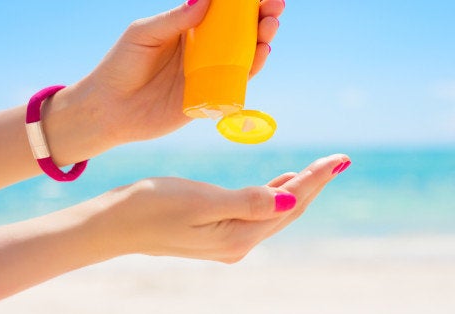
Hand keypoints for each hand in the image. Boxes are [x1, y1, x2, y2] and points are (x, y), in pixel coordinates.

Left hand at [57, 0, 284, 145]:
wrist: (109, 109)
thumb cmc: (121, 65)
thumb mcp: (144, 34)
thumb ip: (174, 20)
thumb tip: (206, 0)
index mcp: (187, 29)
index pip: (220, 11)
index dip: (241, 2)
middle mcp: (201, 49)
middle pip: (238, 30)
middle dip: (260, 16)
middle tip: (275, 6)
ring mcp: (207, 73)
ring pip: (243, 54)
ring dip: (261, 39)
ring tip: (271, 25)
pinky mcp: (210, 97)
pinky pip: (237, 82)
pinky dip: (253, 68)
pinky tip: (262, 53)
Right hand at [97, 154, 349, 262]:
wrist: (115, 225)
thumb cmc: (152, 206)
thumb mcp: (201, 201)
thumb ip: (248, 202)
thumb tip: (290, 202)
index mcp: (239, 234)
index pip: (289, 202)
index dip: (316, 179)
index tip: (339, 158)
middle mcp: (240, 242)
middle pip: (288, 209)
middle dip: (314, 183)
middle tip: (337, 160)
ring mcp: (229, 240)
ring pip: (275, 211)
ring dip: (297, 188)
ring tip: (320, 169)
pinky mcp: (218, 233)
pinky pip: (258, 212)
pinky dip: (274, 194)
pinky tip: (281, 182)